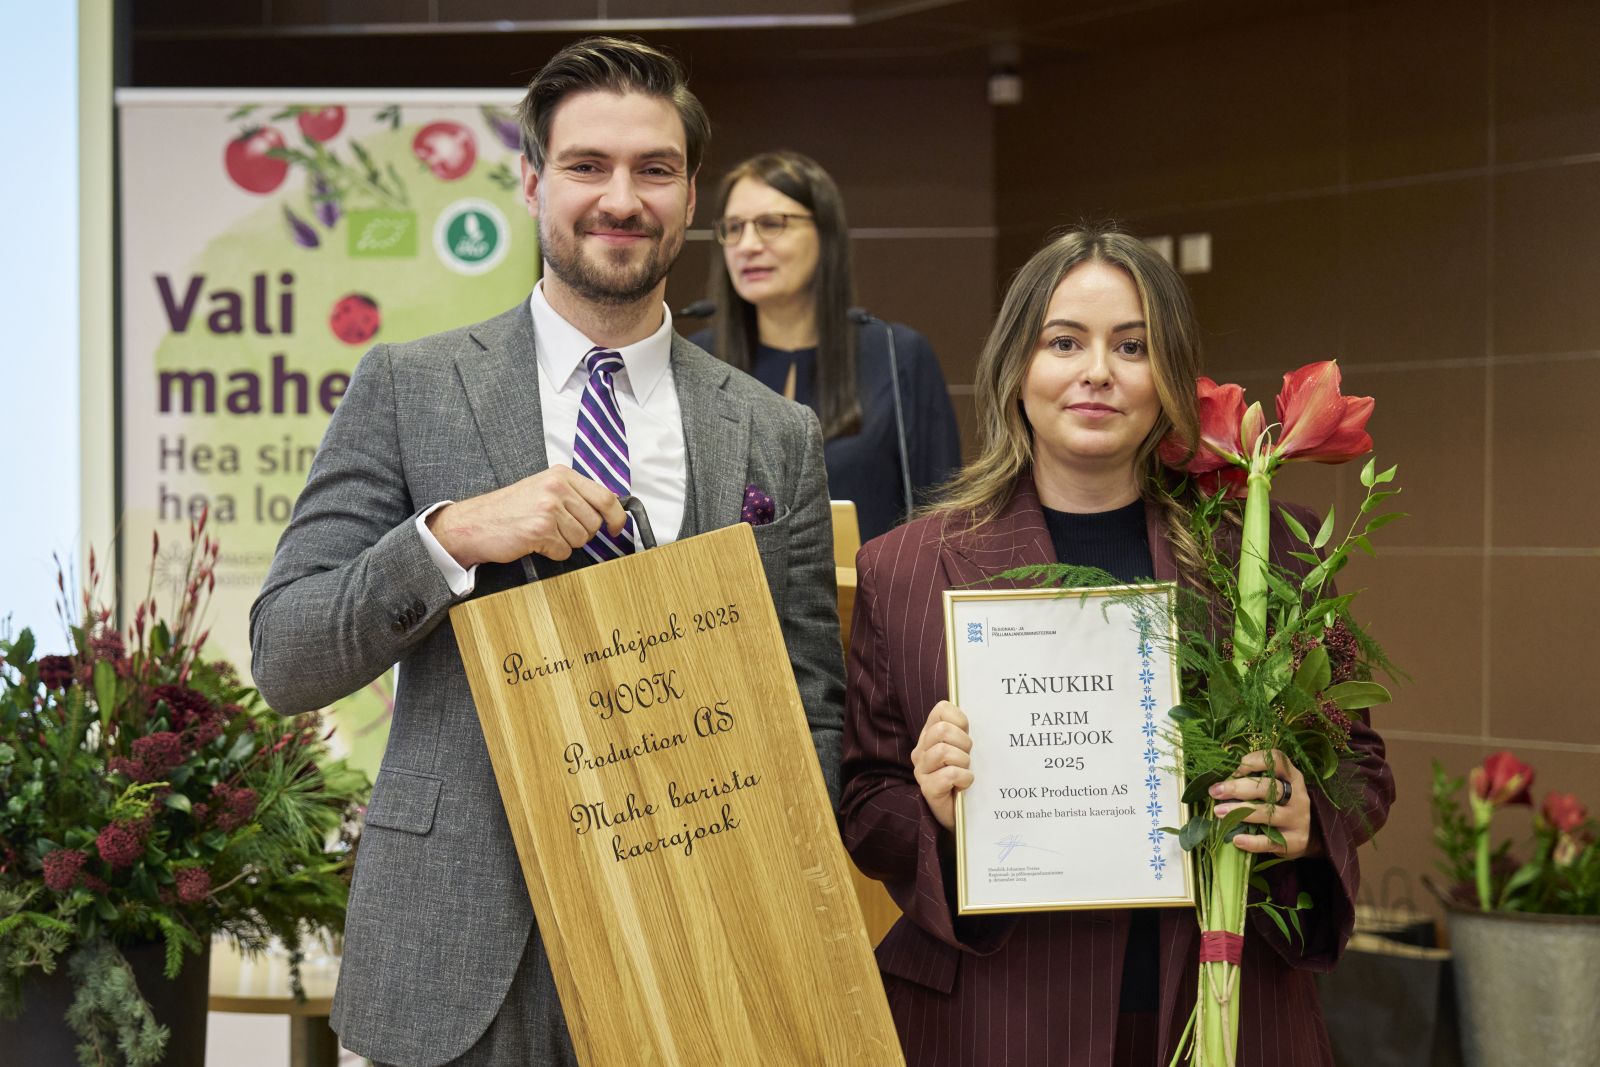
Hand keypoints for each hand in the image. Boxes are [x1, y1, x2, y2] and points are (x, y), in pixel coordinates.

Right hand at [427, 465, 626, 566]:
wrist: (473, 523)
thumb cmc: (508, 510)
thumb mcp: (543, 489)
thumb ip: (573, 494)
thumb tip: (608, 510)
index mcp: (561, 475)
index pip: (606, 497)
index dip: (616, 517)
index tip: (615, 528)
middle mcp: (557, 488)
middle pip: (594, 523)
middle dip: (582, 534)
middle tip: (559, 532)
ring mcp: (549, 508)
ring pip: (581, 539)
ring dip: (565, 544)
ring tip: (543, 535)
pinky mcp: (540, 530)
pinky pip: (564, 551)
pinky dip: (552, 553)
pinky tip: (535, 543)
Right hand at [912, 701, 972, 831]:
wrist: (964, 814)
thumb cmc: (966, 778)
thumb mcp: (966, 751)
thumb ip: (966, 732)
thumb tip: (985, 713)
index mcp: (929, 735)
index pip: (941, 709)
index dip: (959, 719)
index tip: (967, 733)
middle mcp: (921, 750)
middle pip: (941, 730)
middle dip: (963, 742)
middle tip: (968, 757)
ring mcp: (922, 770)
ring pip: (943, 750)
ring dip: (963, 761)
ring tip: (966, 771)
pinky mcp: (928, 789)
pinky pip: (950, 774)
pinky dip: (964, 778)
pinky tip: (965, 784)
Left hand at [1211, 749, 1320, 859]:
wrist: (1307, 835)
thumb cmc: (1280, 805)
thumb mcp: (1275, 788)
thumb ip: (1255, 780)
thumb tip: (1220, 779)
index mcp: (1292, 777)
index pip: (1278, 760)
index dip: (1255, 761)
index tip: (1234, 769)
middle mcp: (1298, 796)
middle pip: (1269, 788)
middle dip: (1239, 788)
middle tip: (1215, 791)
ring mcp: (1298, 819)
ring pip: (1268, 813)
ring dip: (1240, 812)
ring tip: (1219, 812)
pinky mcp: (1295, 841)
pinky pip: (1271, 841)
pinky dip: (1252, 841)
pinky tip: (1237, 840)